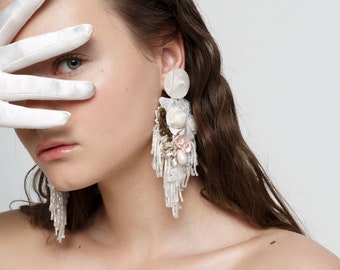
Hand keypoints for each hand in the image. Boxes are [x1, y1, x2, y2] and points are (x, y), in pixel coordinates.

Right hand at [0, 0, 94, 128]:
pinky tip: (66, 118)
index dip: (26, 7)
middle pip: (26, 51)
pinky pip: (17, 116)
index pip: (8, 23)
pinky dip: (41, 117)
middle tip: (89, 31)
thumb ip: (7, 43)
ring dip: (61, 89)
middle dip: (59, 40)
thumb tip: (16, 20)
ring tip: (91, 90)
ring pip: (28, 86)